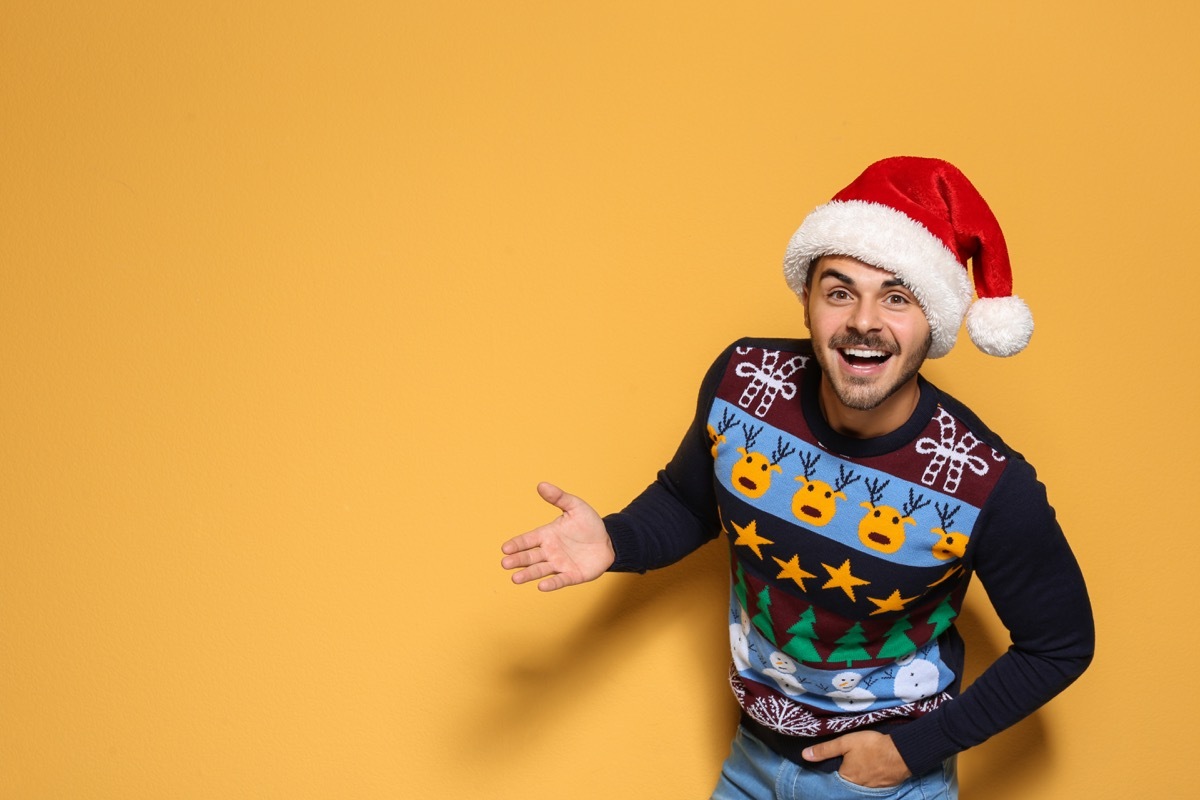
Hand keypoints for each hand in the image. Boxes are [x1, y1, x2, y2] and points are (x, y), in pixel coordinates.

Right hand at [500, 482, 614, 591]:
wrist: (608, 541)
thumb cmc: (589, 524)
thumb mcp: (575, 506)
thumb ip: (559, 497)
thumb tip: (541, 484)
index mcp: (547, 535)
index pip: (527, 540)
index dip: (516, 544)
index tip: (505, 548)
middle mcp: (549, 551)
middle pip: (530, 557)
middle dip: (518, 560)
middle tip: (505, 563)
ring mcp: (560, 564)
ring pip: (540, 570)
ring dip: (528, 574)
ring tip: (515, 579)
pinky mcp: (572, 575)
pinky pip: (560, 580)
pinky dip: (551, 583)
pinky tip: (541, 586)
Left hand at [803, 731, 910, 787]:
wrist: (902, 753)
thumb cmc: (872, 746)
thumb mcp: (845, 743)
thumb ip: (825, 750)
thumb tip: (805, 755)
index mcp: (845, 778)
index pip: (832, 777)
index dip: (830, 769)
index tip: (830, 763)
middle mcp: (857, 787)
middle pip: (846, 781)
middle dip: (844, 773)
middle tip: (846, 762)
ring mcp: (871, 788)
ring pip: (858, 783)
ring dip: (857, 776)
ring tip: (858, 764)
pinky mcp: (883, 786)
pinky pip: (870, 784)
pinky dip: (868, 777)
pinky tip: (869, 768)